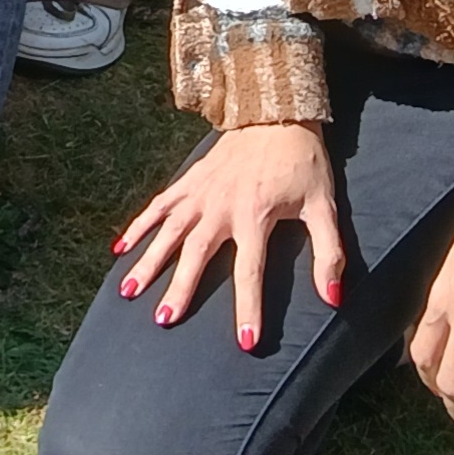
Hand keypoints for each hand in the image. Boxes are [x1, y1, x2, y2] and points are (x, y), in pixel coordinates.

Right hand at [111, 120, 344, 341]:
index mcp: (256, 216)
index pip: (250, 272)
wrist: (276, 112)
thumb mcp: (324, 206)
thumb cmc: (303, 163)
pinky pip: (158, 206)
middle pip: (196, 254)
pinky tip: (120, 249)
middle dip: (179, 288)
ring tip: (129, 291)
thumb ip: (329, 253)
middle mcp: (221, 206)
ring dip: (148, 261)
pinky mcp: (189, 180)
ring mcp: (200, 193)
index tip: (245, 342)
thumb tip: (333, 297)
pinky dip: (138, 226)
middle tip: (163, 320)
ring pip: (169, 232)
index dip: (249, 308)